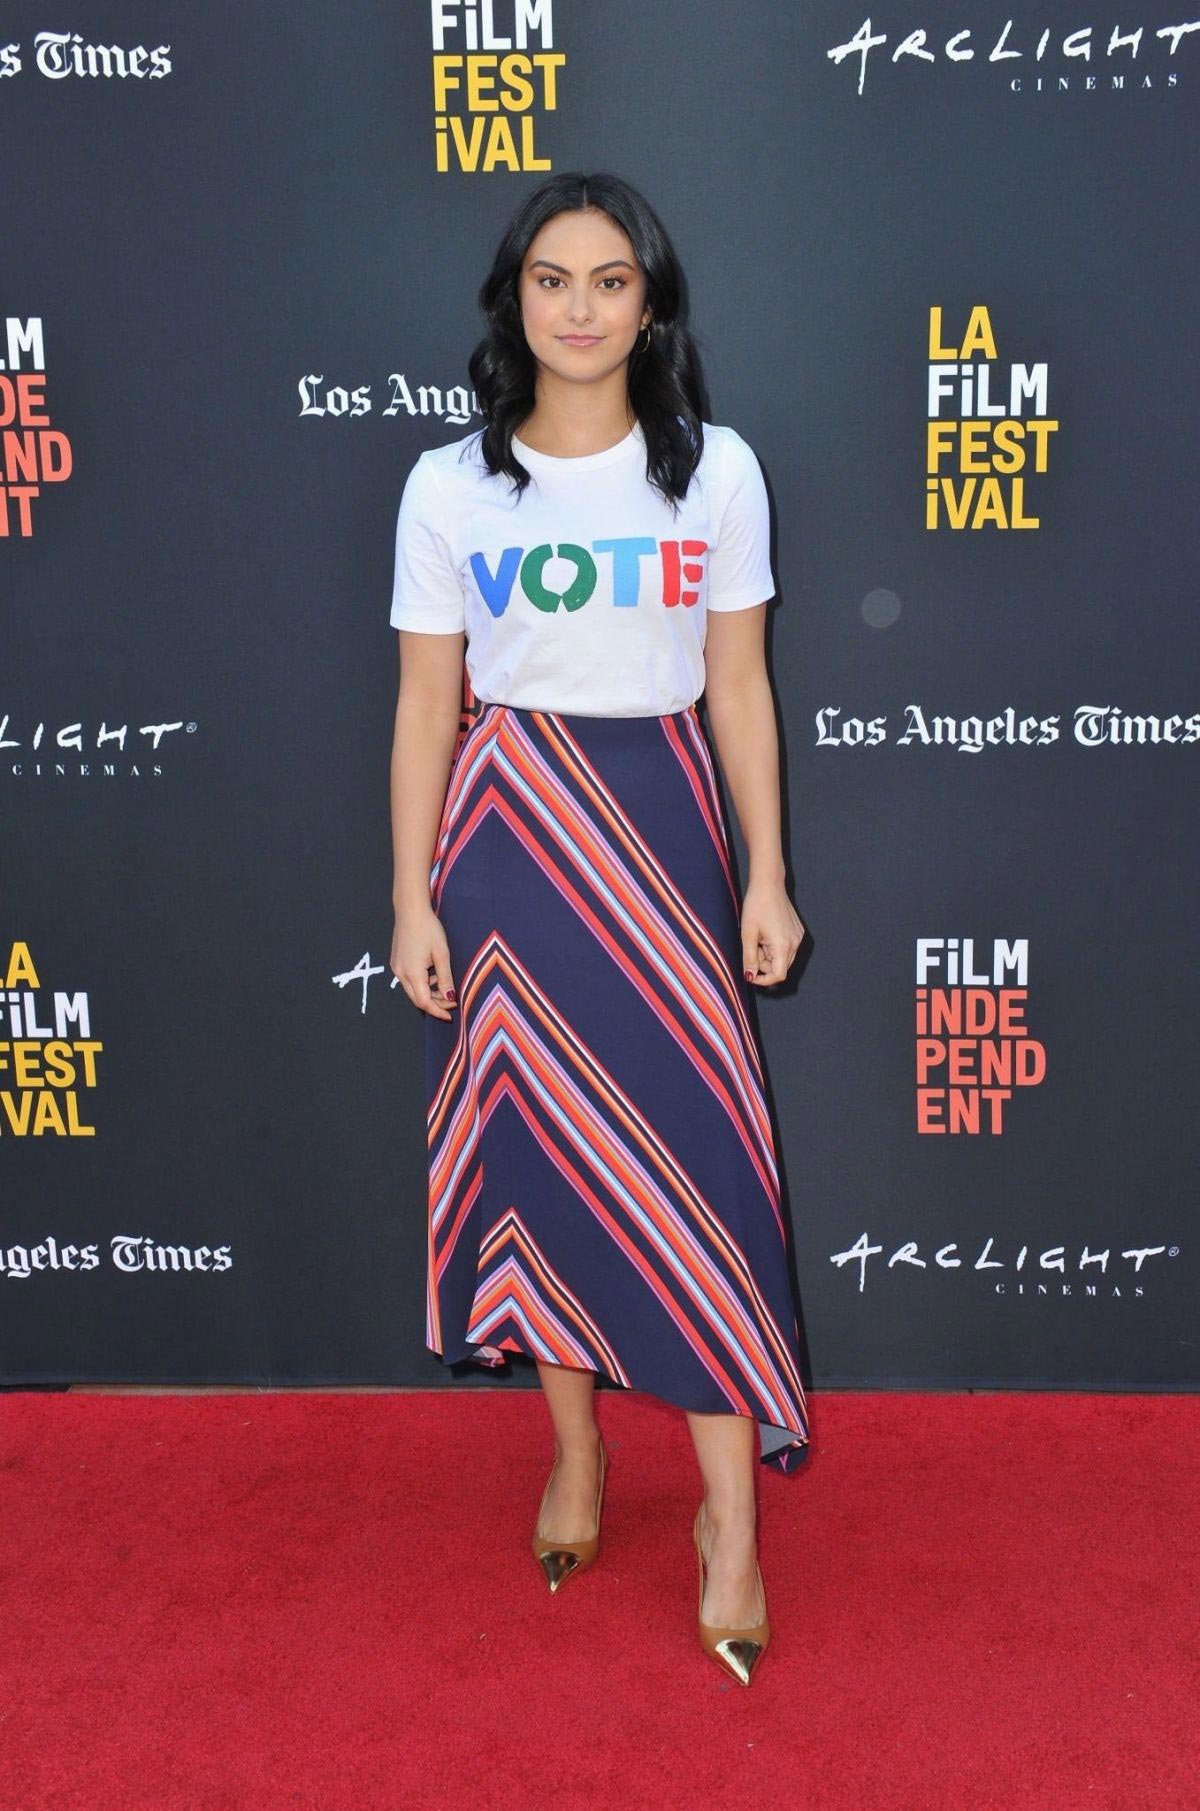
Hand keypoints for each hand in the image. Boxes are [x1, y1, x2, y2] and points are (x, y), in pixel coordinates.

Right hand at [391, 903, 457, 1019]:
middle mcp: (401, 973)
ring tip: (444, 987)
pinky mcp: (396, 962)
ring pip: (412, 990)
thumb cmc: (428, 929)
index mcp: (412, 973)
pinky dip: (421, 983)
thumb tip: (450, 997)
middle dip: (434, 1004)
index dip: (438, 1011)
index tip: (451, 1014)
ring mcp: (396, 968)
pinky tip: (432, 975)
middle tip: (452, 1003)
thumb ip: (445, 978)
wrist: (410, 910)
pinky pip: (408, 980)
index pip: (424, 1002)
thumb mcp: (442, 954)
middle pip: (417, 999)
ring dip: (428, 993)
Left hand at [741, 875, 804, 985]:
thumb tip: (750, 977)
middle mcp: (795, 943)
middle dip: (764, 964)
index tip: (751, 974)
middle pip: (780, 967)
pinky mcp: (798, 931)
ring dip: (769, 955)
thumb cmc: (756, 906)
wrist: (769, 885)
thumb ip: (749, 958)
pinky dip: (775, 947)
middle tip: (752, 947)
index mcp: (783, 945)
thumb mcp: (748, 934)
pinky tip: (767, 933)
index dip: (764, 980)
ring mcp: (798, 937)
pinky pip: (787, 948)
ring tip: (759, 938)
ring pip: (783, 958)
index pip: (778, 975)